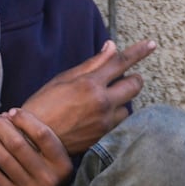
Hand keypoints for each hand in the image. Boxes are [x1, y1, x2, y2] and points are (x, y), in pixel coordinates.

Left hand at [0, 108, 73, 185]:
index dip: (24, 120)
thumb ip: (40, 138)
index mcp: (62, 164)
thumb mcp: (55, 159)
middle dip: (2, 128)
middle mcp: (49, 178)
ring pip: (4, 159)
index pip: (42, 134)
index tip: (12, 112)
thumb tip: (9, 115)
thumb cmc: (46, 174)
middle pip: (19, 145)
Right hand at [21, 39, 154, 154]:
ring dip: (120, 102)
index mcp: (90, 84)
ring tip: (101, 104)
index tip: (152, 44)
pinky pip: (119, 124)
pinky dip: (113, 118)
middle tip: (123, 80)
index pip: (120, 62)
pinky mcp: (104, 137)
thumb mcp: (62, 79)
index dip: (139, 51)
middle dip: (132, 79)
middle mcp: (102, 102)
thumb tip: (111, 47)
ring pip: (128, 107)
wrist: (32, 141)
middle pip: (134, 85)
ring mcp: (105, 122)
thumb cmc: (42, 106)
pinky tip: (97, 118)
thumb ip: (91, 64)